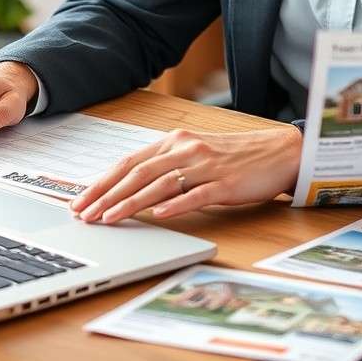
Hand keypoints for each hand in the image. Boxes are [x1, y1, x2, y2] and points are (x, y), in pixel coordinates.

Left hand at [70, 123, 303, 223]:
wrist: (281, 152)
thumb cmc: (237, 157)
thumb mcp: (197, 154)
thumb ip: (168, 166)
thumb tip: (132, 188)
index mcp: (176, 142)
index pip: (129, 162)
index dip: (102, 181)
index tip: (80, 199)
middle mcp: (187, 149)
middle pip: (137, 173)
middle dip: (106, 195)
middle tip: (84, 214)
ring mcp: (206, 166)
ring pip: (160, 184)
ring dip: (130, 203)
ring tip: (109, 219)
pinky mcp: (225, 183)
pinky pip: (196, 195)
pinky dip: (175, 205)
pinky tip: (158, 215)